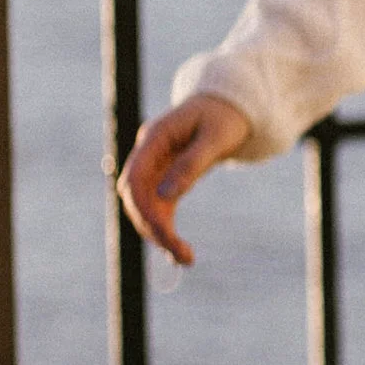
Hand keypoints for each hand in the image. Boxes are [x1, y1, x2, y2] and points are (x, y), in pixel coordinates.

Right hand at [116, 92, 251, 265]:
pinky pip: (158, 206)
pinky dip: (165, 227)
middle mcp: (148, 153)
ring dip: (158, 232)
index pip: (136, 179)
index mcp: (154, 138)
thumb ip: (191, 165)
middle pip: (135, 196)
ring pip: (144, 205)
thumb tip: (165, 196)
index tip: (165, 235)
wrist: (229, 105)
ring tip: (184, 258)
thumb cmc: (225, 117)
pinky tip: (179, 249)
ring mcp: (154, 165)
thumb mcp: (215, 139)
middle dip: (152, 227)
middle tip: (181, 255)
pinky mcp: (164, 177)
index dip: (144, 210)